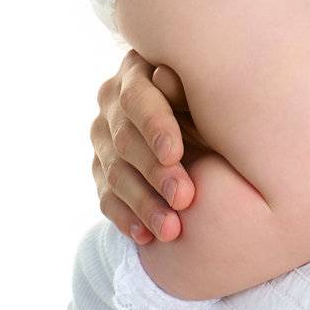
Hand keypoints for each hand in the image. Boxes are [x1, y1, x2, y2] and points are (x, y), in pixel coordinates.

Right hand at [92, 50, 203, 244]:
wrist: (199, 112)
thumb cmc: (209, 95)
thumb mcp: (203, 88)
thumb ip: (187, 87)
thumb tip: (168, 79)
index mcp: (135, 72)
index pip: (136, 99)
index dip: (154, 126)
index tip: (175, 153)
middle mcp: (111, 103)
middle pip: (126, 141)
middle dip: (156, 173)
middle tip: (184, 197)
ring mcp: (103, 138)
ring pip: (116, 175)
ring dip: (145, 204)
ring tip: (172, 228)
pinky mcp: (101, 170)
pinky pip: (107, 198)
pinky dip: (127, 218)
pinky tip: (147, 236)